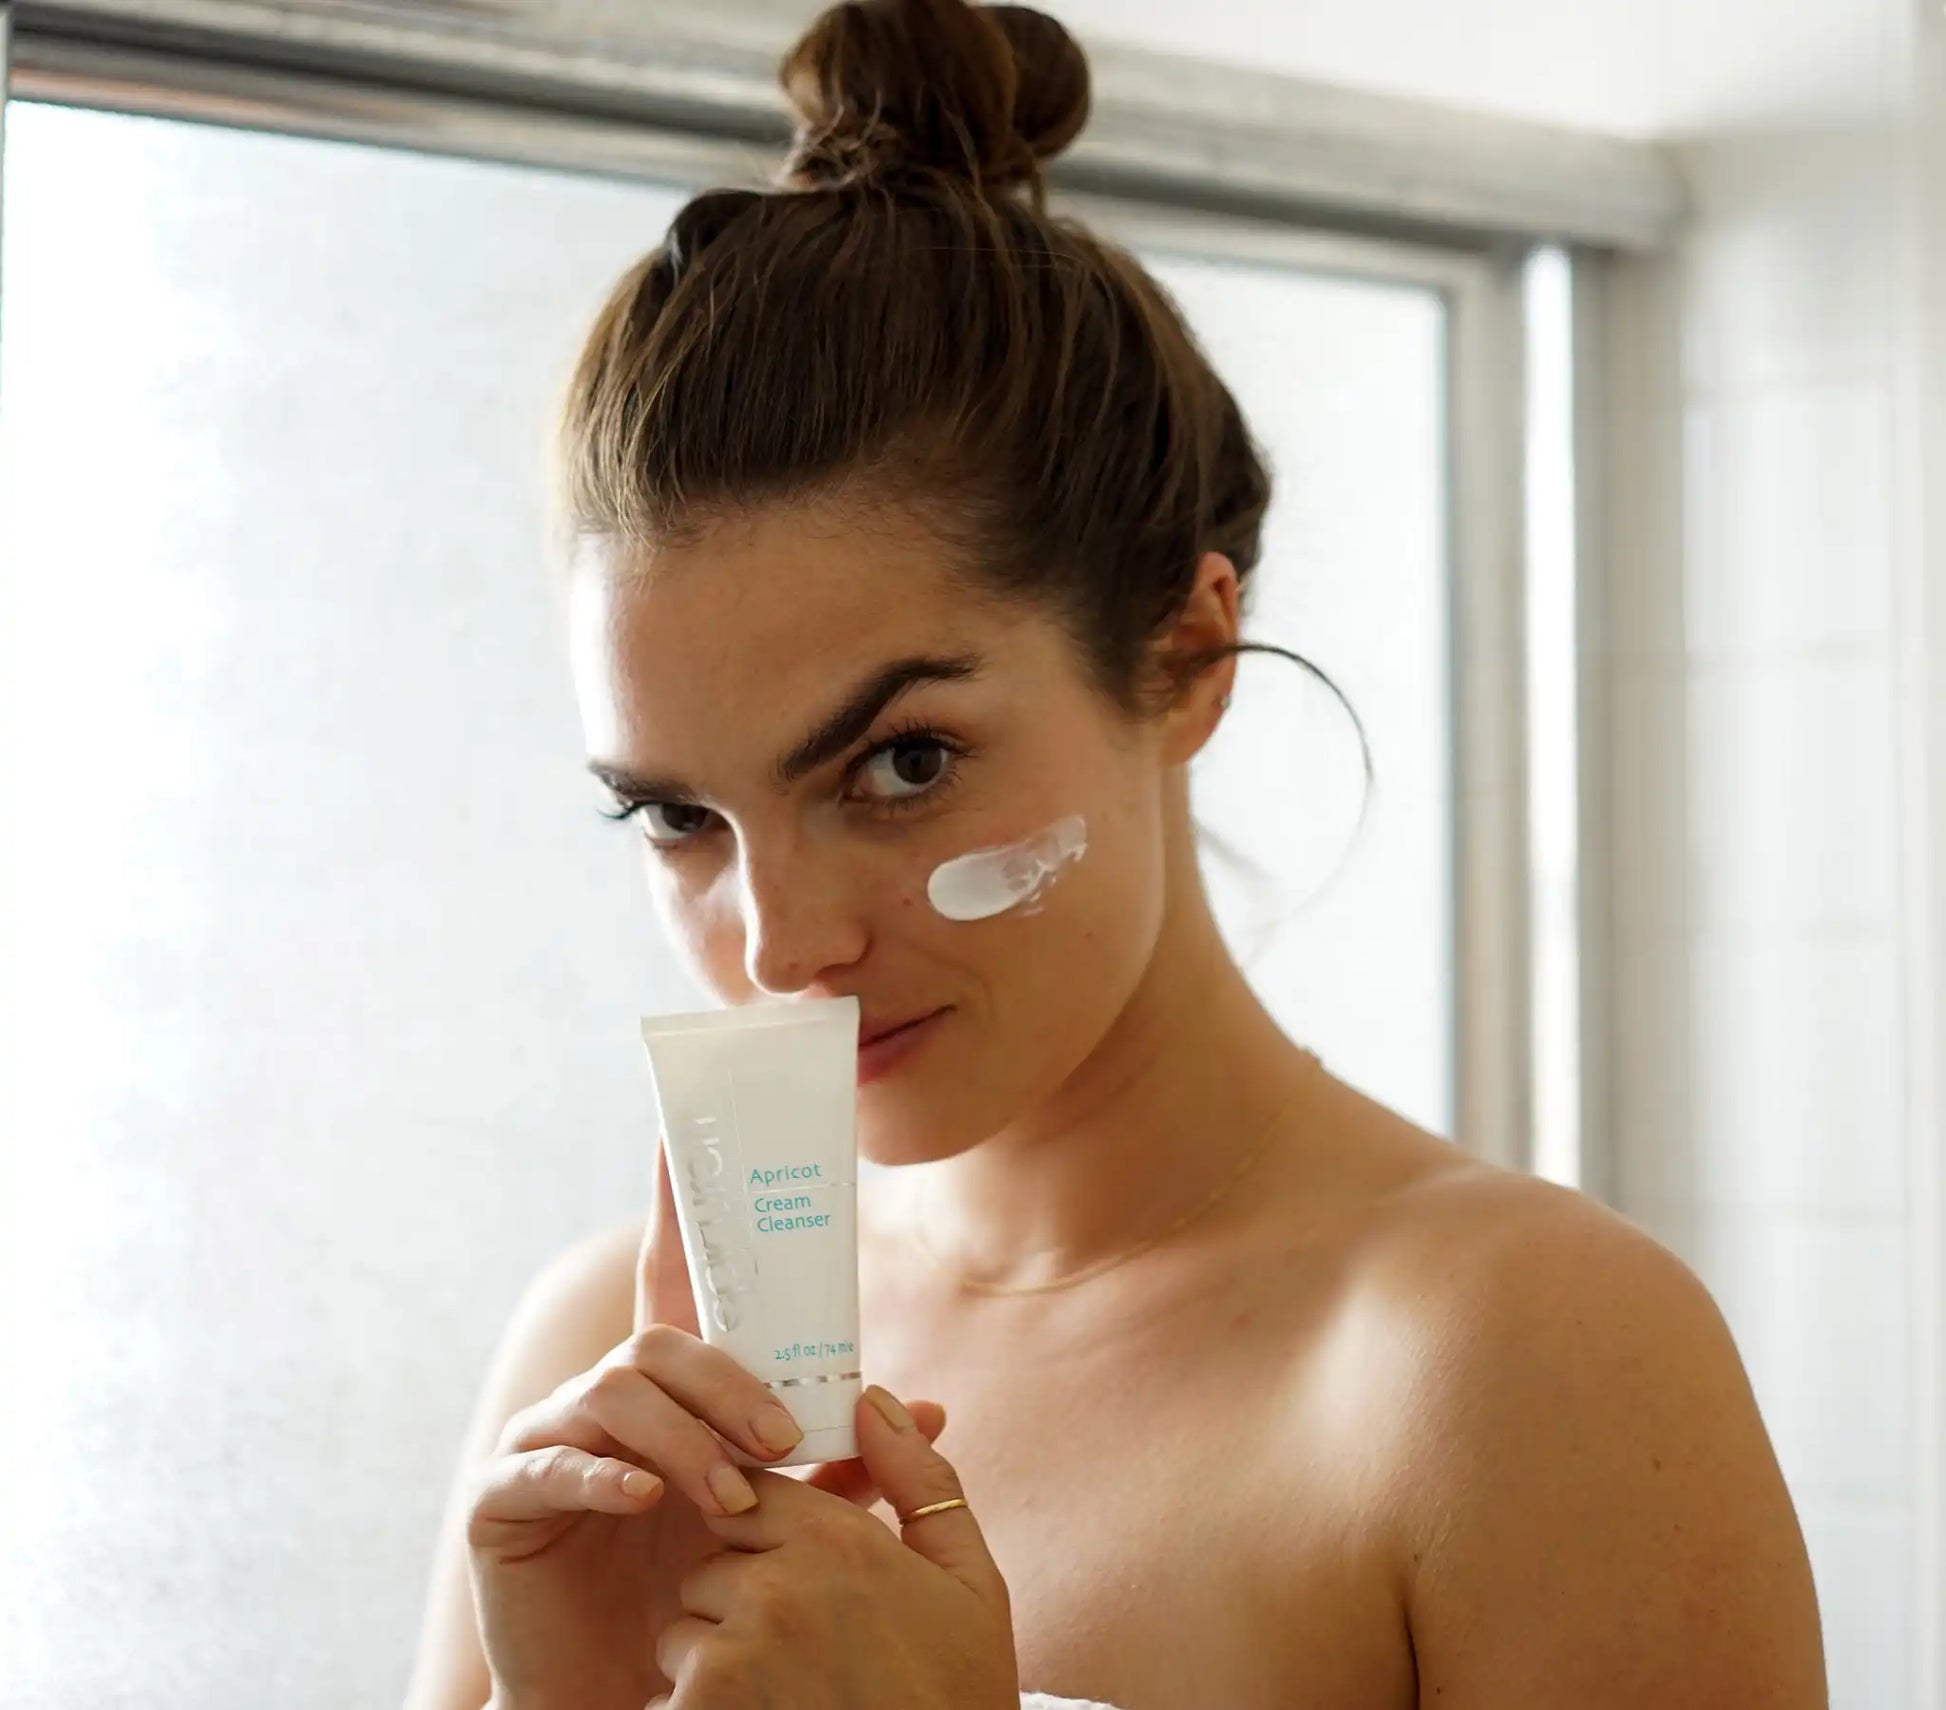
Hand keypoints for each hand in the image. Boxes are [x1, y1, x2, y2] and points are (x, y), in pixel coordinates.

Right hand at [466, 1147, 946, 1709]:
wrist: (625, 1690)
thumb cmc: (702, 1597)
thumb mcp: (789, 1525)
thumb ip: (845, 1465)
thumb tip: (931, 1409)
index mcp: (667, 1387)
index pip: (669, 1274)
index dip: (670, 1198)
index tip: (678, 1127)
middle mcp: (602, 1395)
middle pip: (661, 1342)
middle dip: (729, 1384)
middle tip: (782, 1440)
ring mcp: (546, 1438)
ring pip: (616, 1392)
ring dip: (687, 1440)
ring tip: (737, 1498)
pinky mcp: (502, 1498)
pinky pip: (548, 1463)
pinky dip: (606, 1476)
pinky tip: (650, 1499)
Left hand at [654, 1385, 1016, 1709]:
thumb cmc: (959, 1693)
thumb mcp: (967, 1580)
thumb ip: (916, 1479)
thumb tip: (872, 1400)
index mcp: (837, 1541)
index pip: (748, 1492)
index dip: (762, 1527)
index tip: (788, 1563)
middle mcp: (776, 1589)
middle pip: (709, 1560)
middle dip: (736, 1594)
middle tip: (798, 1642)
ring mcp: (733, 1659)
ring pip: (683, 1629)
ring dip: (711, 1657)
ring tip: (782, 1694)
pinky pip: (669, 1697)